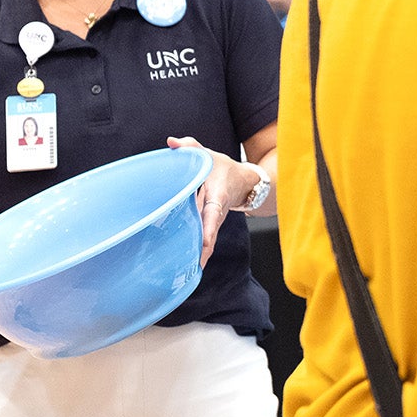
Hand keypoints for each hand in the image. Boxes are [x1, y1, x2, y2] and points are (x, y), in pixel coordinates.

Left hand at [168, 138, 261, 263]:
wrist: (244, 182)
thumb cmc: (223, 168)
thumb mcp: (209, 154)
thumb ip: (190, 147)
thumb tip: (171, 143)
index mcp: (217, 194)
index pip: (213, 211)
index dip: (209, 227)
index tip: (205, 242)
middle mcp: (217, 211)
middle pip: (210, 233)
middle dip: (203, 250)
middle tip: (192, 267)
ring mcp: (214, 221)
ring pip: (207, 240)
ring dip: (200, 256)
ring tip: (187, 273)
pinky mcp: (210, 225)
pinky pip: (205, 241)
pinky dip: (199, 254)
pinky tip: (188, 268)